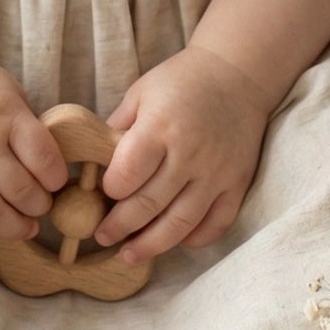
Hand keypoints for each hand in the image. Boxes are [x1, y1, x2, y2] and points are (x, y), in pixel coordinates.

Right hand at [0, 45, 69, 242]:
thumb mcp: (8, 91)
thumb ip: (27, 128)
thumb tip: (50, 170)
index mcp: (5, 114)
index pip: (44, 159)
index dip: (56, 178)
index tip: (56, 182)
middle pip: (21, 192)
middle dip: (39, 205)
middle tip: (40, 204)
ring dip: (14, 226)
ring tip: (23, 225)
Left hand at [96, 46, 271, 263]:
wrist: (237, 75)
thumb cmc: (181, 82)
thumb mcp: (141, 93)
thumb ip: (117, 128)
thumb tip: (92, 162)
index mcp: (161, 126)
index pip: (128, 173)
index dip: (110, 191)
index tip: (102, 195)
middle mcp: (190, 153)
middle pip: (150, 205)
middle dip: (120, 226)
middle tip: (102, 236)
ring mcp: (217, 173)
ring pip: (181, 223)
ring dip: (151, 245)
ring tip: (129, 254)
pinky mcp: (237, 184)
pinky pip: (215, 224)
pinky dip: (194, 239)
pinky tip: (173, 241)